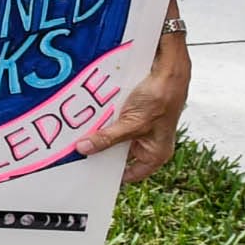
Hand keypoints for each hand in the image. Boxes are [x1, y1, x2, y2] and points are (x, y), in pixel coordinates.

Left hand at [80, 7, 190, 182]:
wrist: (168, 68)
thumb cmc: (162, 97)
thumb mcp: (132, 123)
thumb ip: (108, 138)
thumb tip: (83, 149)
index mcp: (155, 153)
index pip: (130, 175)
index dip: (110, 176)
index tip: (87, 176)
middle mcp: (148, 144)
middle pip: (118, 155)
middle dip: (99, 153)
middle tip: (76, 155)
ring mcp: (140, 129)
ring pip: (113, 138)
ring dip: (98, 135)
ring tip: (76, 138)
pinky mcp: (132, 115)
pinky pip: (112, 123)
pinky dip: (101, 122)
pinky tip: (86, 121)